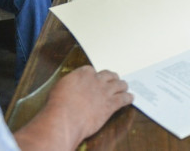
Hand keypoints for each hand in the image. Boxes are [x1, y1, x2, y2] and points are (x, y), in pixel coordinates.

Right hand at [14, 66, 132, 149]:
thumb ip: (69, 85)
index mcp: (83, 74)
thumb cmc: (58, 104)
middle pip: (109, 75)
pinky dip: (128, 98)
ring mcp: (105, 91)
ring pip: (119, 84)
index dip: (95, 75)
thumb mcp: (60, 88)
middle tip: (114, 79)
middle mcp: (96, 80)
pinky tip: (131, 98)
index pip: (92, 70)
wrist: (66, 117)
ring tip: (125, 86)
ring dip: (123, 85)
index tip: (95, 78)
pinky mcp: (111, 104)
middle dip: (112, 77)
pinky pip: (123, 99)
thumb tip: (70, 88)